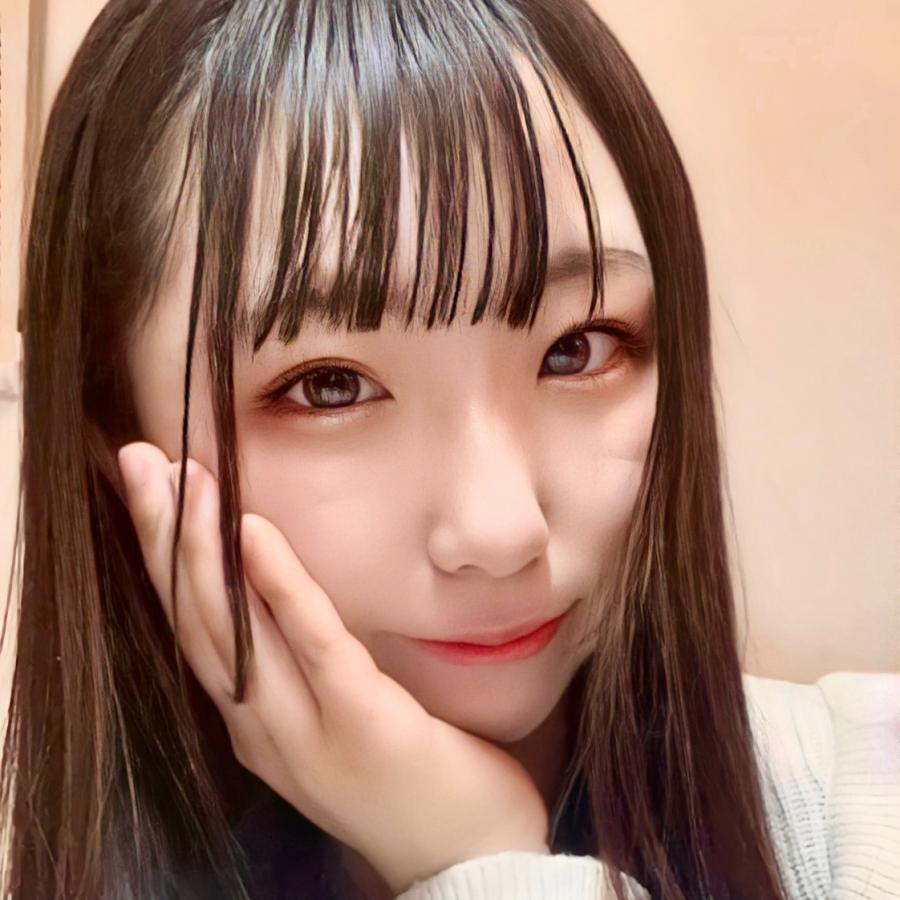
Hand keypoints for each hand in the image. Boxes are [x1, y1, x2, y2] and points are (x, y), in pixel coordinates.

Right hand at [117, 441, 549, 894]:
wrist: (470, 867)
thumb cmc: (412, 786)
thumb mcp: (339, 725)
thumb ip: (307, 672)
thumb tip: (288, 602)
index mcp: (256, 724)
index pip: (195, 628)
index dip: (164, 559)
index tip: (150, 490)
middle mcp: (261, 729)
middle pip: (195, 618)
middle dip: (162, 536)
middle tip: (138, 460)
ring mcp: (305, 731)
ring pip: (231, 627)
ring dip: (199, 547)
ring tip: (180, 476)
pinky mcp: (360, 722)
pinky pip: (311, 643)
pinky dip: (276, 585)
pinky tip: (252, 531)